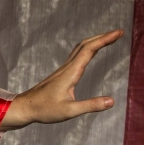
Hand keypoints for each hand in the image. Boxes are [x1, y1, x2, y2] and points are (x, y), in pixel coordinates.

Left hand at [0, 29, 122, 131]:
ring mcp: (62, 70)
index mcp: (70, 73)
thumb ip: (90, 105)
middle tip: (118, 33)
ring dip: (95, 41)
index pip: (89, 50)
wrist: (25, 108)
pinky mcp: (61, 74)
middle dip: (102, 37)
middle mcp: (66, 68)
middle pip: (85, 45)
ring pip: (80, 49)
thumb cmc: (44, 110)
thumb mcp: (69, 111)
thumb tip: (112, 101)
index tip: (118, 33)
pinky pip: (76, 56)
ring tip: (110, 38)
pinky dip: (88, 49)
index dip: (104, 39)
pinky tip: (92, 52)